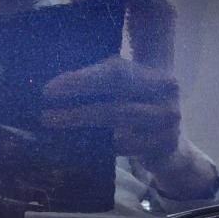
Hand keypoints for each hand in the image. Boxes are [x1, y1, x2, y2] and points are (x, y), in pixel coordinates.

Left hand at [42, 55, 180, 163]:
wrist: (172, 149)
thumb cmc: (138, 111)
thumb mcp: (128, 92)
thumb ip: (102, 82)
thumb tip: (55, 82)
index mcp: (154, 71)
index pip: (115, 68)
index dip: (82, 75)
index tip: (50, 86)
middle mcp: (166, 89)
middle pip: (117, 84)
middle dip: (79, 89)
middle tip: (46, 99)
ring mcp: (168, 117)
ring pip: (118, 114)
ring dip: (81, 117)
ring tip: (52, 120)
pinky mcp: (164, 143)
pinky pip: (124, 143)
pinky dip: (97, 143)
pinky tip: (75, 143)